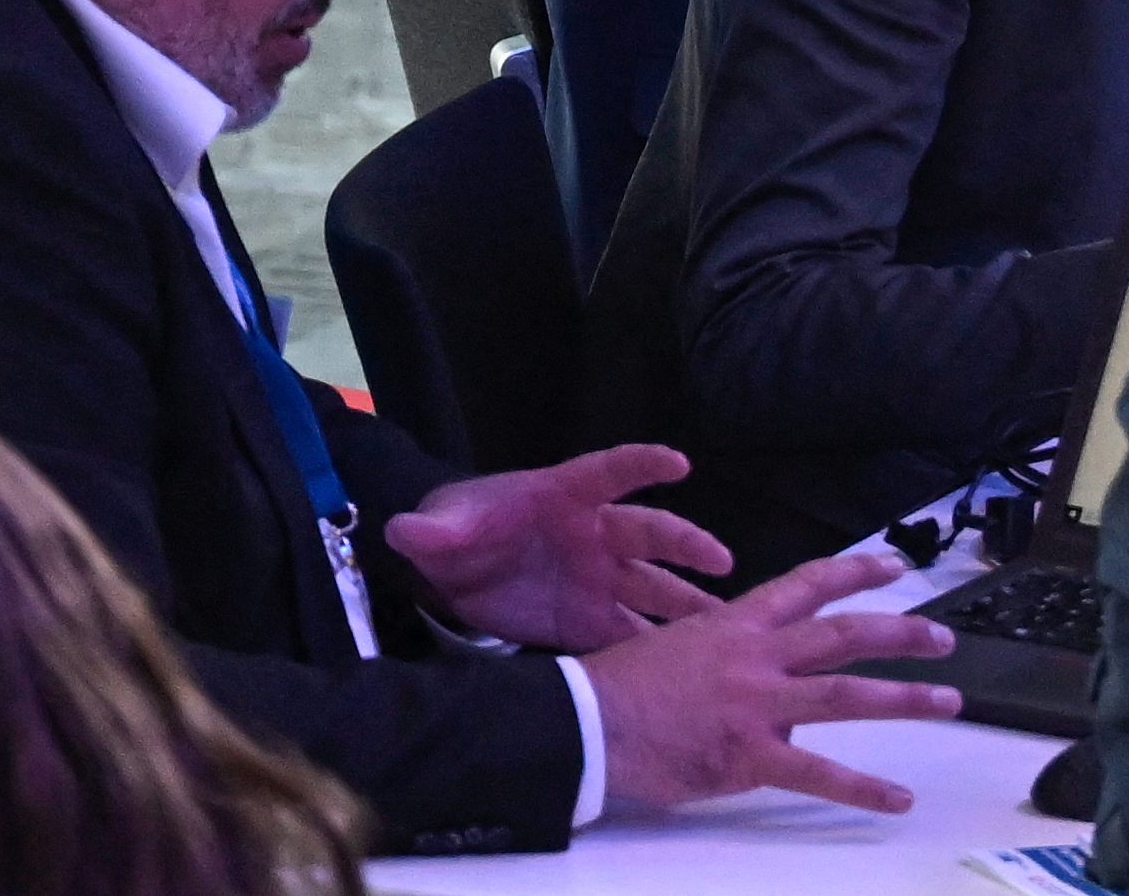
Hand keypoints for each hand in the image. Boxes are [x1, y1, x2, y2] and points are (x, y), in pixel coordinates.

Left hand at [375, 441, 722, 650]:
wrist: (449, 574)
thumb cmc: (458, 530)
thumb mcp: (441, 526)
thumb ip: (431, 529)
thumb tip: (405, 530)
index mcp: (564, 496)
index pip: (610, 472)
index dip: (642, 465)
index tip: (678, 464)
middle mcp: (594, 534)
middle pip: (649, 533)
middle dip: (685, 544)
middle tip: (720, 561)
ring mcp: (596, 579)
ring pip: (650, 587)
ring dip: (684, 601)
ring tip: (722, 619)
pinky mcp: (586, 620)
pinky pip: (625, 631)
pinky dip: (651, 646)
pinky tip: (679, 665)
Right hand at [577, 540, 961, 817]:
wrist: (585, 723)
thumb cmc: (619, 688)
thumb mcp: (681, 648)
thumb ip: (733, 658)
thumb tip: (770, 681)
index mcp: (738, 624)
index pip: (810, 584)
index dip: (856, 571)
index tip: (894, 565)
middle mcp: (758, 656)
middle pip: (847, 635)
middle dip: (903, 633)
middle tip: (944, 638)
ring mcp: (758, 705)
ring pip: (847, 695)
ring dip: (906, 698)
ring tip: (949, 702)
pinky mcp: (749, 756)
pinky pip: (817, 774)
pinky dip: (862, 788)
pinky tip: (896, 799)